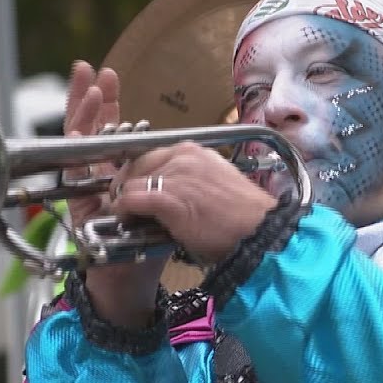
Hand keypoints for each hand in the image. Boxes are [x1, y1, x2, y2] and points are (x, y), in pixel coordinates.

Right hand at [62, 61, 166, 326]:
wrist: (128, 281)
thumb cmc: (146, 248)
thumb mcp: (162, 207)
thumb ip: (162, 181)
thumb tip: (177, 153)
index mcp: (117, 173)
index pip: (111, 132)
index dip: (110, 107)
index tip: (111, 78)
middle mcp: (97, 177)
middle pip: (89, 130)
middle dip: (89, 99)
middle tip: (90, 69)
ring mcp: (83, 190)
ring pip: (76, 145)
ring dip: (82, 116)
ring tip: (88, 87)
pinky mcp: (75, 204)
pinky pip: (73, 172)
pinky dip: (75, 149)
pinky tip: (80, 127)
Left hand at [112, 143, 277, 264]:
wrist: (258, 231)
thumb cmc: (243, 217)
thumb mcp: (216, 186)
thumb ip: (192, 182)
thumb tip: (175, 194)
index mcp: (195, 151)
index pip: (152, 155)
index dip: (141, 174)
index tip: (139, 190)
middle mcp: (182, 155)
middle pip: (136, 164)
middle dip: (128, 184)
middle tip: (128, 206)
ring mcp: (174, 174)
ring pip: (130, 182)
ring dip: (125, 200)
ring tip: (128, 217)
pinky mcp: (167, 196)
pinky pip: (131, 199)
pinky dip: (124, 211)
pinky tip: (127, 223)